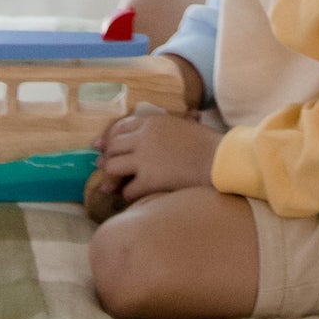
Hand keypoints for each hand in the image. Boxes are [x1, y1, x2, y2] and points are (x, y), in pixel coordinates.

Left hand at [92, 112, 222, 201]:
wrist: (220, 161)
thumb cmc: (208, 144)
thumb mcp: (183, 125)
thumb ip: (165, 128)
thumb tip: (157, 134)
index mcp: (152, 121)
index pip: (120, 127)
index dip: (107, 138)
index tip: (99, 146)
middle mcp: (144, 137)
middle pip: (112, 147)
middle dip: (105, 159)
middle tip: (101, 169)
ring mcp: (144, 158)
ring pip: (112, 167)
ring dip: (111, 178)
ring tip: (110, 187)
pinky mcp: (149, 179)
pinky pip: (128, 189)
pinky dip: (127, 195)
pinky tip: (133, 197)